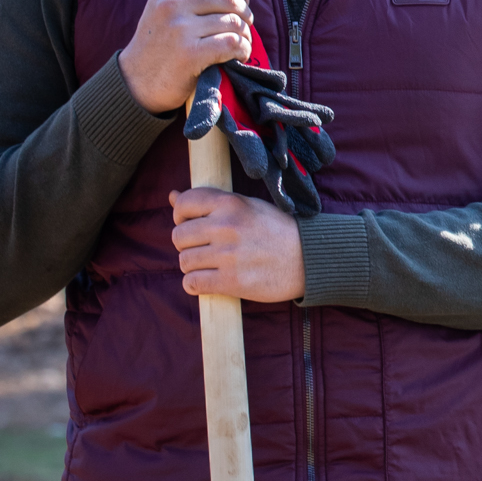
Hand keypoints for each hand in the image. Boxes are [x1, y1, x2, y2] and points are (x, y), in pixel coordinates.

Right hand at [121, 0, 253, 111]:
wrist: (136, 80)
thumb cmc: (161, 42)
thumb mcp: (171, 8)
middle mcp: (171, 3)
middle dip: (244, 12)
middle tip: (245, 25)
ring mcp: (179, 28)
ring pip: (233, 22)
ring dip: (245, 34)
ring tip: (241, 42)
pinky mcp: (190, 53)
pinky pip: (232, 43)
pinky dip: (242, 49)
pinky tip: (239, 55)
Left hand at [169, 187, 304, 301]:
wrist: (309, 258)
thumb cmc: (277, 231)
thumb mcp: (247, 206)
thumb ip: (211, 202)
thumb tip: (172, 196)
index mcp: (231, 204)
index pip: (184, 204)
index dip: (181, 216)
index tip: (191, 224)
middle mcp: (227, 227)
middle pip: (178, 236)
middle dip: (187, 244)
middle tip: (204, 249)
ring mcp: (229, 255)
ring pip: (184, 261)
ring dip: (192, 266)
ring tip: (210, 265)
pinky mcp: (232, 281)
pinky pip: (192, 283)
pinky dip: (195, 284)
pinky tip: (209, 281)